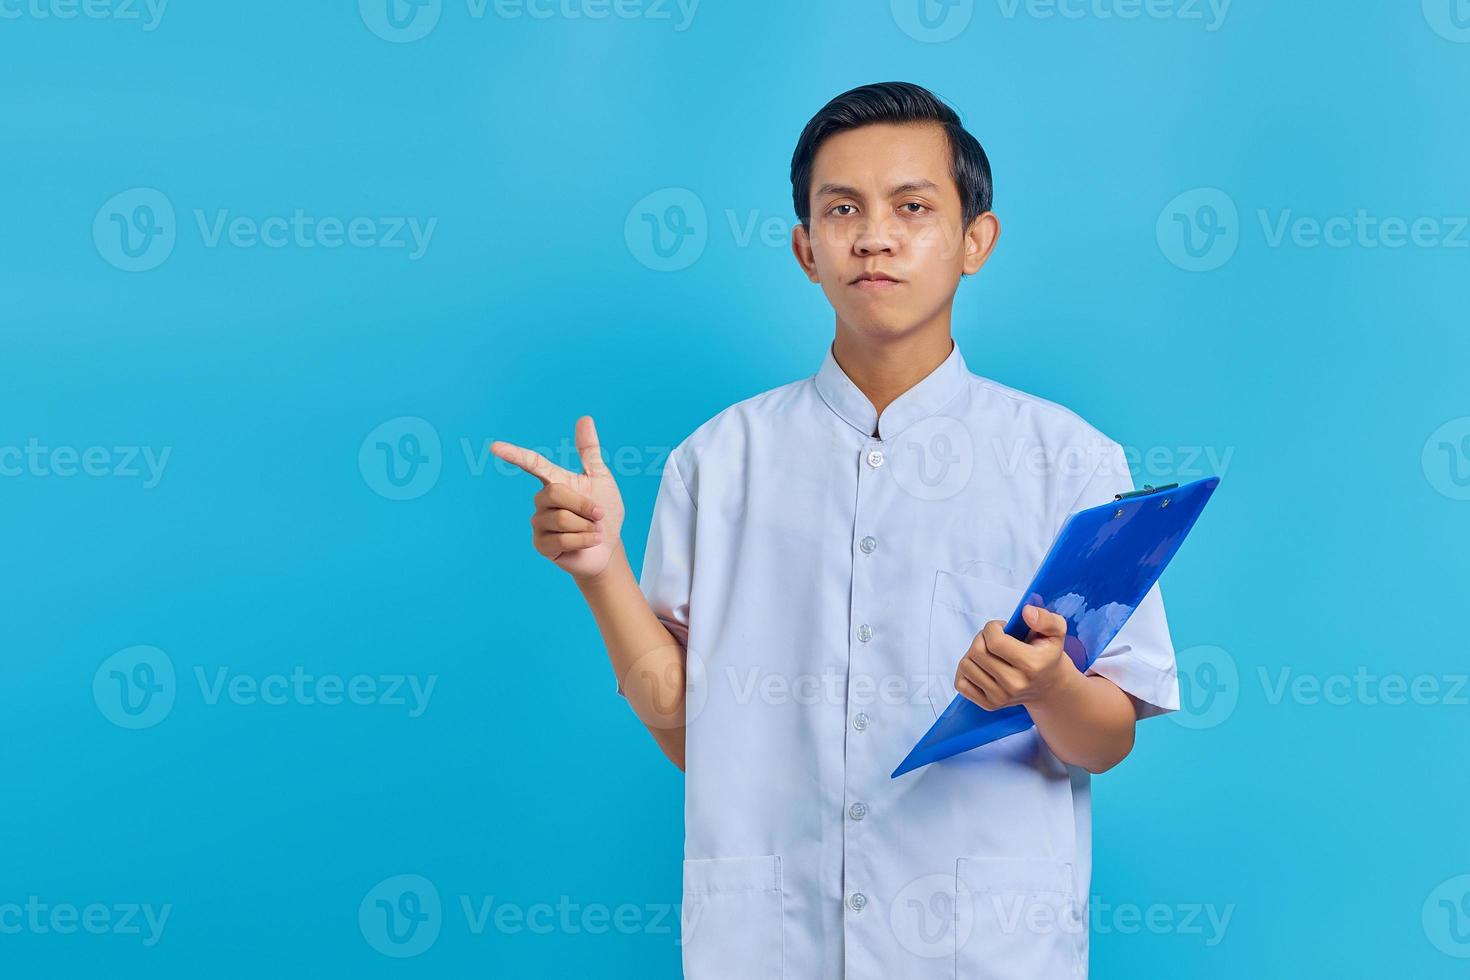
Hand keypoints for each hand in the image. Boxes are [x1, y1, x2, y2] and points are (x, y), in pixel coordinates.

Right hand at [491, 415, 625, 581]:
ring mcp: (539, 523)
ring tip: (592, 529)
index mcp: (554, 481)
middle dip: (583, 504)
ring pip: (561, 518)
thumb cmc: (605, 512)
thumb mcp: (601, 478)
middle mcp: (542, 500)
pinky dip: (584, 540)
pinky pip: (562, 539)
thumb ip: (589, 451)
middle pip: (555, 493)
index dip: (513, 454)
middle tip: (599, 514)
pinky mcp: (541, 544)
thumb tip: (585, 418)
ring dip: (586, 525)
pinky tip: (589, 541)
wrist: (608, 547)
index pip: (531, 463)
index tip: (494, 447)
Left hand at [954, 604, 1076, 710]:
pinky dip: (966, 671)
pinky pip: (961, 683)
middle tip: (994, 638)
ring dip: (972, 653)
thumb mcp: (1056, 633)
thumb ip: (1046, 619)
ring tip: (989, 652)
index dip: (992, 628)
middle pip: (977, 652)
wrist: (1048, 686)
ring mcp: (1001, 697)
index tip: (1001, 627)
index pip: (995, 642)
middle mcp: (1015, 684)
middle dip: (981, 637)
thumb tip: (1027, 612)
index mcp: (1032, 665)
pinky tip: (981, 666)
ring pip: (966, 666)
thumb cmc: (1047, 655)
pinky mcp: (989, 704)